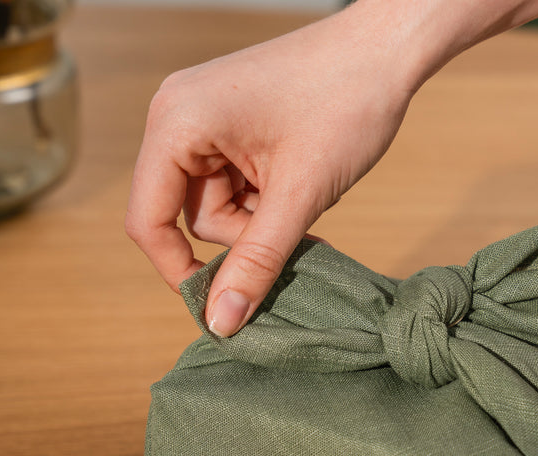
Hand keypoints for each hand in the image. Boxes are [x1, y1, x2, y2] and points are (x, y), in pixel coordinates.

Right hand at [126, 0, 537, 336]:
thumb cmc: (347, 103)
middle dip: (243, 234)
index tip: (220, 308)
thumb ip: (257, 261)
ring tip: (308, 194)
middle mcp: (178, 116)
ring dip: (262, 218)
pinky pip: (235, 184)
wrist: (389, 50)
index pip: (148, 219)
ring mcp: (205, 117)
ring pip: (217, 205)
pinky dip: (269, 198)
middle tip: (295, 225)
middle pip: (188, 214)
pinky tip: (303, 182)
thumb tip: (220, 323)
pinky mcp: (232, 124)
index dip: (178, 270)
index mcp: (177, 123)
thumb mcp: (300, 195)